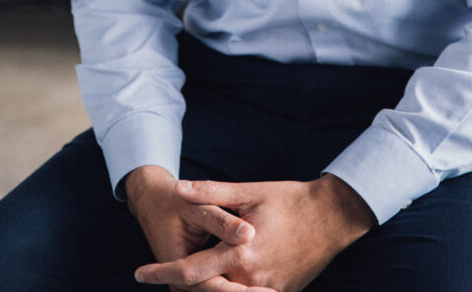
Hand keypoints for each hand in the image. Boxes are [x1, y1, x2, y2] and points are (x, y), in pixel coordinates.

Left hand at [133, 175, 375, 290]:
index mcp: (241, 251)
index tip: (139, 273)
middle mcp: (252, 278)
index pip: (191, 271)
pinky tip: (220, 285)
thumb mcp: (251, 192)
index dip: (162, 274)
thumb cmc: (290, 199)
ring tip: (183, 283)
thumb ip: (213, 193)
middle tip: (158, 278)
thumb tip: (180, 189)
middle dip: (178, 288)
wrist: (332, 217)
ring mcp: (268, 290)